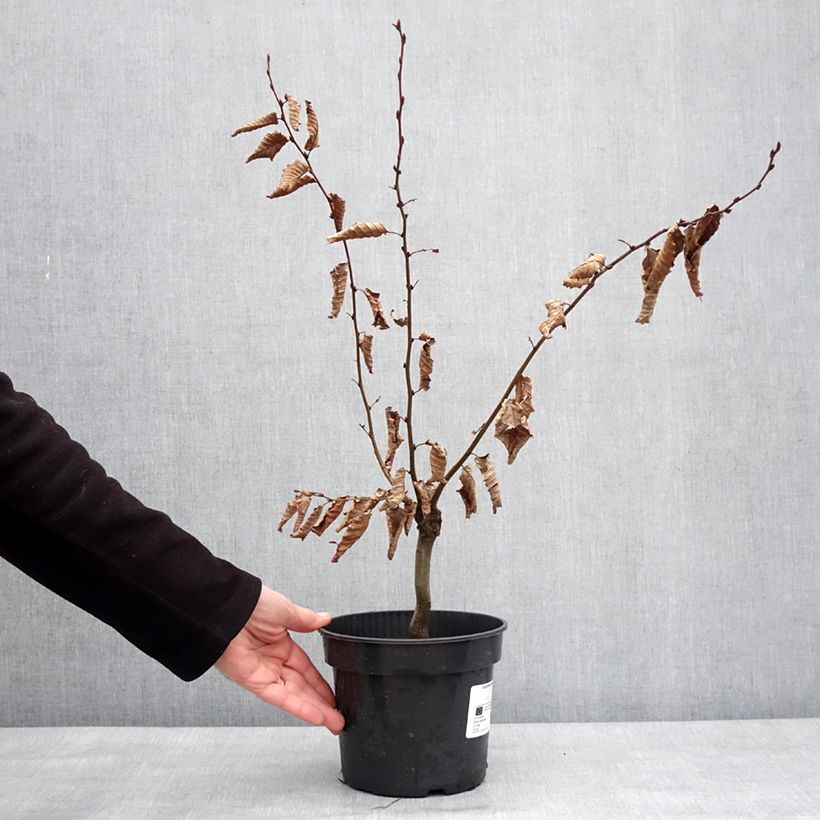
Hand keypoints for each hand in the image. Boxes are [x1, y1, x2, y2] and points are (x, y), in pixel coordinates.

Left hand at [215, 584, 343, 733]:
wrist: (225, 608)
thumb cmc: (250, 603)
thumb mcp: (285, 610)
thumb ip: (306, 620)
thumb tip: (325, 618)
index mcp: (281, 644)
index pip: (306, 670)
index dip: (321, 684)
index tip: (334, 696)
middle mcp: (273, 662)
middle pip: (302, 688)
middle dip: (322, 703)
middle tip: (338, 717)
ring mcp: (264, 673)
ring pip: (294, 696)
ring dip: (315, 711)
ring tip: (333, 722)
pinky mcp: (254, 682)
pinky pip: (280, 698)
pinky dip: (299, 708)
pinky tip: (315, 716)